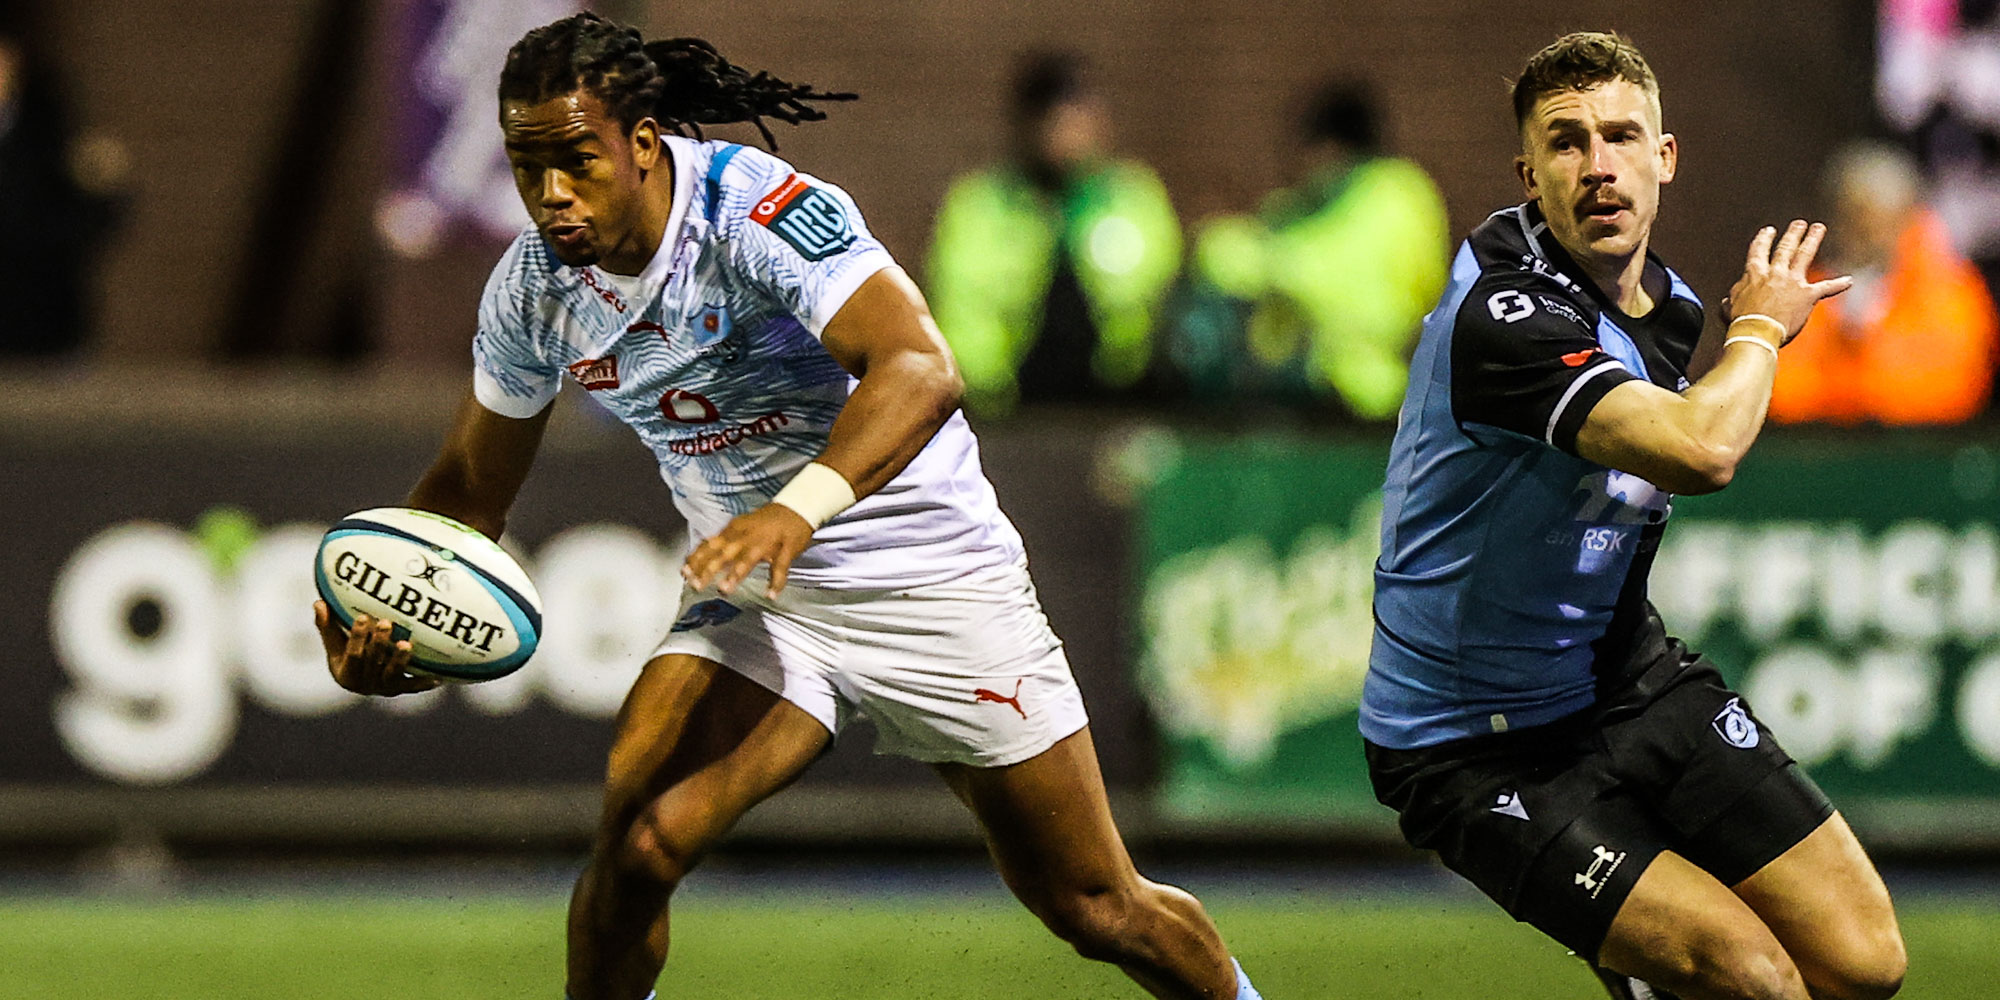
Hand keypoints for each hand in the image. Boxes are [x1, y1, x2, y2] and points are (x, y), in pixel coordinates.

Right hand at [315, 601, 440, 696]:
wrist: (358, 679)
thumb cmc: (345, 654)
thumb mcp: (334, 642)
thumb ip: (326, 625)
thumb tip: (318, 603)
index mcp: (345, 674)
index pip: (351, 654)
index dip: (357, 637)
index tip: (363, 617)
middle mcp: (364, 685)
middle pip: (373, 662)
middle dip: (379, 643)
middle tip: (387, 623)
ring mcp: (383, 688)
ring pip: (392, 675)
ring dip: (400, 660)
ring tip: (406, 645)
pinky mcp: (399, 689)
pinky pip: (413, 686)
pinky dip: (424, 683)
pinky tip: (438, 678)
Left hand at [681, 504, 814, 597]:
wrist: (797, 508)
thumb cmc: (767, 521)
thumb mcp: (741, 526)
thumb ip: (723, 540)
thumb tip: (701, 554)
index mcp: (735, 529)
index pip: (711, 544)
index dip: (697, 558)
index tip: (685, 572)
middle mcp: (748, 535)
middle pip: (724, 553)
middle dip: (709, 569)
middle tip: (697, 584)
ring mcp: (767, 542)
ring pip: (748, 559)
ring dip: (735, 574)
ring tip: (725, 589)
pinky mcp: (786, 549)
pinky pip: (780, 567)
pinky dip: (776, 582)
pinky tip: (771, 594)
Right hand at [1725, 220, 1853, 344]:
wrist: (1757, 331)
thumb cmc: (1742, 321)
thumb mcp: (1729, 307)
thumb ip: (1732, 299)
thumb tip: (1727, 300)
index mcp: (1755, 273)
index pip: (1759, 250)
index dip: (1764, 240)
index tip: (1768, 231)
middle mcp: (1775, 272)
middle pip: (1785, 247)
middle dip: (1793, 234)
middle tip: (1800, 224)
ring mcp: (1793, 282)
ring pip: (1804, 255)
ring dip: (1812, 240)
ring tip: (1818, 228)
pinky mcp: (1808, 295)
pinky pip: (1826, 288)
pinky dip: (1838, 285)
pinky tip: (1849, 281)